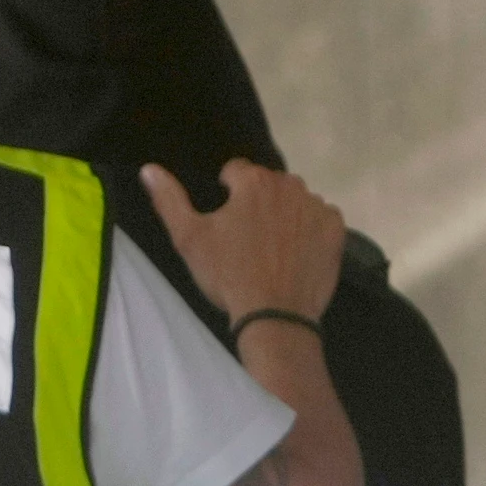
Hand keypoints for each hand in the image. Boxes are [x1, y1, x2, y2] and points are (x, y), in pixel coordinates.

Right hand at [141, 159, 345, 320]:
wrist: (275, 317)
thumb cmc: (228, 275)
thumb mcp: (189, 238)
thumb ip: (169, 199)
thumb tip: (148, 169)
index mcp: (253, 182)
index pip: (235, 171)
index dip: (226, 195)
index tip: (225, 225)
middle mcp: (289, 185)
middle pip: (267, 184)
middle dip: (257, 202)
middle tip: (247, 239)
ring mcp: (316, 207)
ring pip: (294, 200)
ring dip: (284, 213)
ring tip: (272, 249)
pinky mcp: (336, 229)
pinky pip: (319, 217)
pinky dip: (309, 229)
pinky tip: (296, 253)